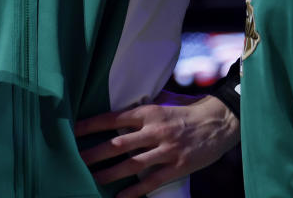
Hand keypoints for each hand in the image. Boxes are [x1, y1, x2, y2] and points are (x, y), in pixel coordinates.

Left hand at [76, 91, 238, 197]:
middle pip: (117, 144)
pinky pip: (150, 182)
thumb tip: (117, 112)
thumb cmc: (187, 112)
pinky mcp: (176, 167)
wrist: (219, 122)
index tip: (73, 130)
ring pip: (131, 164)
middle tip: (75, 160)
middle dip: (94, 153)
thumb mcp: (163, 104)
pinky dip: (133, 192)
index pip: (113, 118)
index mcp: (149, 112)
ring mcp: (165, 150)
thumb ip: (141, 111)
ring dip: (109, 174)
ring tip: (91, 179)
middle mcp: (155, 130)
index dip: (91, 125)